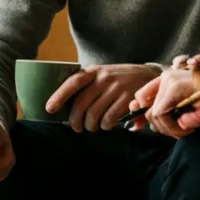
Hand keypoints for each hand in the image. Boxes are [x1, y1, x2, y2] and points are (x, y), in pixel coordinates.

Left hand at [44, 63, 158, 132]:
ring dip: (90, 126)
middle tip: (77, 128)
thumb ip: (88, 84)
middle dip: (75, 120)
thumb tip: (66, 106)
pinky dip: (105, 126)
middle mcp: (104, 78)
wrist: (150, 75)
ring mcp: (116, 88)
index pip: (72, 82)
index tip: (49, 109)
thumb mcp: (104, 74)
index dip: (59, 96)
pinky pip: (109, 119)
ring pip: (93, 114)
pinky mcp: (127, 99)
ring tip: (92, 127)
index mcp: (94, 70)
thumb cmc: (121, 78)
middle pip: (81, 104)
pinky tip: (107, 125)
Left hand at [129, 67, 199, 139]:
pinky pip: (160, 115)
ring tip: (188, 128)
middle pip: (146, 109)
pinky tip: (188, 125)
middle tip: (180, 132)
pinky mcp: (172, 89)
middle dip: (161, 126)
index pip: (142, 97)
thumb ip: (172, 114)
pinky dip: (172, 126)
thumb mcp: (189, 108)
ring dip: (169, 128)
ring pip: (153, 115)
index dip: (138, 114)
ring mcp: (168, 81)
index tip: (137, 127)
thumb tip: (152, 126)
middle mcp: (166, 77)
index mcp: (168, 80)